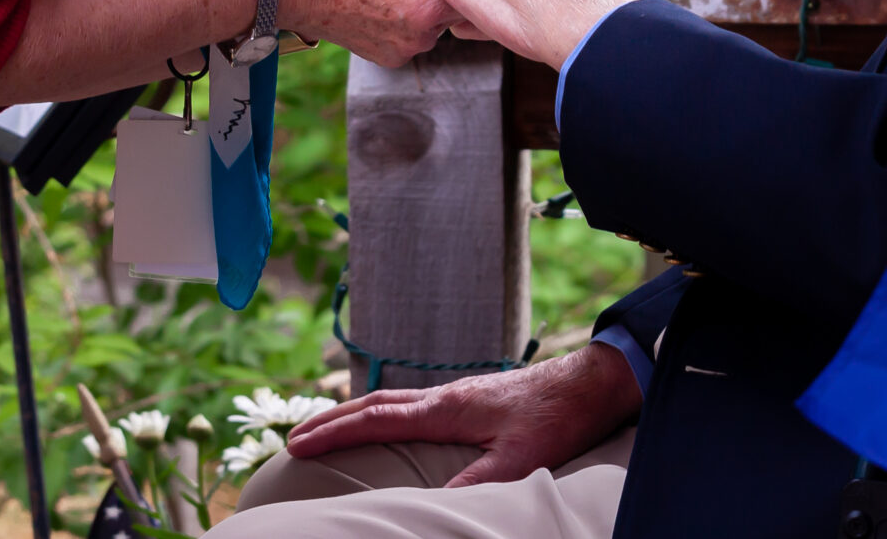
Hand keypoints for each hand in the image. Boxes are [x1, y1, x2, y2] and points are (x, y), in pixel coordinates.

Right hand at [284, 344, 641, 487]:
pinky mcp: (474, 397)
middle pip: (375, 404)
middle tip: (294, 436)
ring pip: (393, 399)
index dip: (335, 432)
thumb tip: (436, 506)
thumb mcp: (519, 457)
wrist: (592, 380)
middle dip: (332, 420)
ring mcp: (459, 392)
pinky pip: (413, 402)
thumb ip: (477, 481)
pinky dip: (385, 411)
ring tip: (328, 426)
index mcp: (448, 407)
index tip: (297, 443)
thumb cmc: (557, 416)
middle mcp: (446, 394)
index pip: (377, 419)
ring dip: (356, 412)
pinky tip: (390, 421)